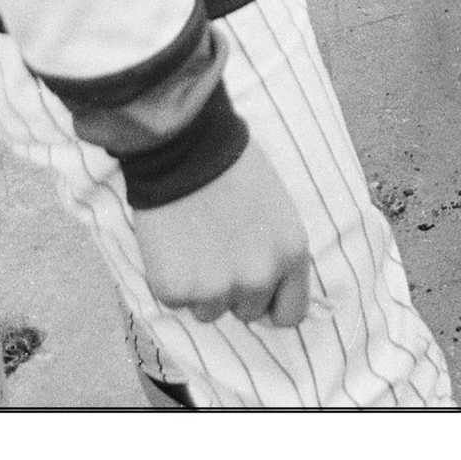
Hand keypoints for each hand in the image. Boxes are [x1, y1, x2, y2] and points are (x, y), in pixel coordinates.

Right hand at [126, 139, 315, 329]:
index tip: (256, 293)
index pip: (290, 314)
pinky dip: (169, 278)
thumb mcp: (278, 209)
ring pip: (207, 310)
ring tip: (190, 244)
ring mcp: (216, 288)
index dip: (271, 303)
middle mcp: (259, 278)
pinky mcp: (175, 288)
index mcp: (290, 256)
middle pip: (247, 312)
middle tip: (213, 249)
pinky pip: (174, 299)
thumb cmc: (231, 165)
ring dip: (199, 287)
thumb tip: (267, 288)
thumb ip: (276, 254)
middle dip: (231, 289)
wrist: (183, 145)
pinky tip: (170, 243)